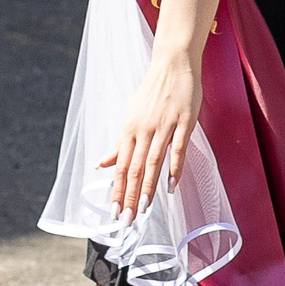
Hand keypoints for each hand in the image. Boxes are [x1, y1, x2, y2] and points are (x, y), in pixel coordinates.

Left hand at [104, 49, 203, 222]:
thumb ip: (119, 144)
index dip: (117, 190)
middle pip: (134, 169)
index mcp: (129, 130)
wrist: (173, 64)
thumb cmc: (152, 92)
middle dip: (130, 197)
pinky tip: (171, 186)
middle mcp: (143, 130)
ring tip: (145, 209)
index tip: (115, 212)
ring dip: (148, 188)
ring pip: (153, 162)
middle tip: (128, 220)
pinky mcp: (184, 122)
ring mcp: (164, 126)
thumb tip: (100, 164)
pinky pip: (177, 149)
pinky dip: (174, 168)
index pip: (121, 167)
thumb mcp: (131, 117)